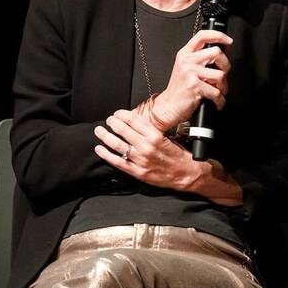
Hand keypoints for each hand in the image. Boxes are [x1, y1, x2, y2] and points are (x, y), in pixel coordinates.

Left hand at [93, 109, 242, 205]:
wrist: (188, 174)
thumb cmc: (180, 155)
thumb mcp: (169, 138)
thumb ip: (152, 132)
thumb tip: (137, 124)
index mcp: (155, 136)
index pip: (134, 121)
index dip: (122, 115)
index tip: (117, 113)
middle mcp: (146, 147)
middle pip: (123, 130)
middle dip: (113, 123)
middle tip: (108, 120)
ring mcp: (140, 160)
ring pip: (117, 145)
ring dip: (106, 136)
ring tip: (99, 131)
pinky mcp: (137, 171)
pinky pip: (118, 162)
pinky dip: (107, 155)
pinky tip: (100, 149)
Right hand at [146, 30, 232, 130]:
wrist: (169, 106)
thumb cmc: (180, 89)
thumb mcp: (187, 68)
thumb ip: (201, 58)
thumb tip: (223, 52)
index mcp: (185, 54)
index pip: (202, 36)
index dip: (219, 35)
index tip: (228, 41)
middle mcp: (186, 61)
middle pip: (217, 53)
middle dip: (226, 66)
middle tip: (221, 76)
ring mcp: (190, 73)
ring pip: (220, 74)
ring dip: (223, 86)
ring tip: (216, 90)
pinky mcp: (194, 86)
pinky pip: (217, 92)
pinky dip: (219, 100)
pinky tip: (215, 101)